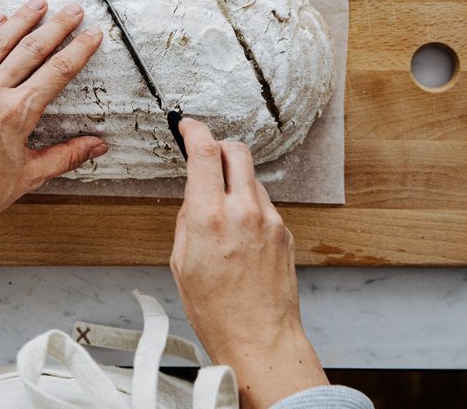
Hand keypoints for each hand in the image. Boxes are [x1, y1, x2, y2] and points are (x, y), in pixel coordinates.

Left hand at [0, 0, 106, 227]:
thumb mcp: (30, 175)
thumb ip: (66, 155)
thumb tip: (98, 146)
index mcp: (17, 114)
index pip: (57, 72)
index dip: (79, 50)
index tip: (93, 33)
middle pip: (31, 49)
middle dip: (56, 25)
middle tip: (74, 8)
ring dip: (21, 19)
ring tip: (39, 2)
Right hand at [170, 119, 327, 407]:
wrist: (260, 340)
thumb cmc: (216, 312)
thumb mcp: (182, 263)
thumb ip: (187, 221)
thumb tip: (193, 196)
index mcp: (209, 218)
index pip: (204, 152)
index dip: (194, 130)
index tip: (187, 126)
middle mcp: (243, 211)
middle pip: (236, 150)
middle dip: (218, 147)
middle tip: (206, 157)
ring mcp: (269, 220)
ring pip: (251, 177)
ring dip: (234, 181)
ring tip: (222, 212)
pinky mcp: (285, 232)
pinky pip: (264, 203)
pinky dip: (249, 206)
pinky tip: (240, 234)